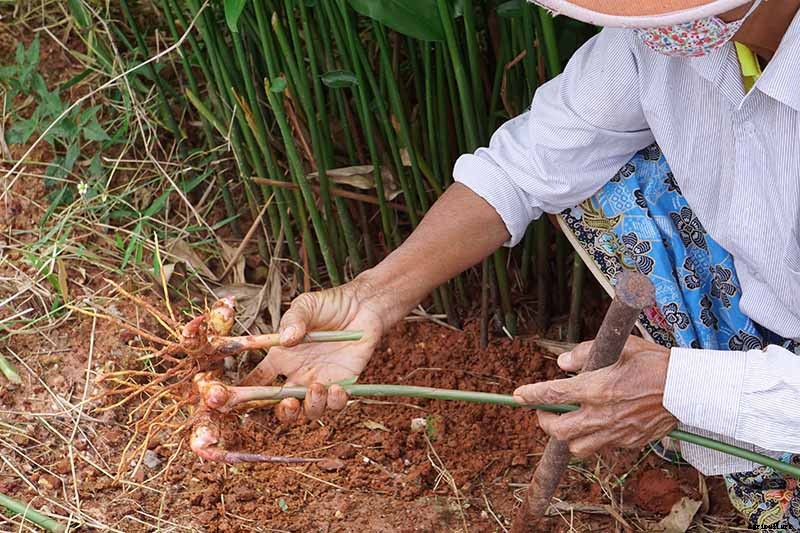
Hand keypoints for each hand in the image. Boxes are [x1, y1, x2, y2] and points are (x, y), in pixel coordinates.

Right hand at [241, 276, 389, 422]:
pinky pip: (336, 403)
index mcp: (283, 357)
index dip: (247, 393)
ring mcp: (321, 381)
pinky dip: (334, 401)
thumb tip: (286, 339)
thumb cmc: (329, 304)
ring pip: (310, 410)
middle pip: (284, 405)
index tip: (240, 399)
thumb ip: (295, 320)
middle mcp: (299, 374)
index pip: (260, 379)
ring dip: (311, 406)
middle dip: (284, 412)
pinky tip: (336, 387)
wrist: (362, 305)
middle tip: (288, 404)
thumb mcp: (306, 305)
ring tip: (316, 389)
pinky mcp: (344, 383)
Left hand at [513, 336, 677, 457]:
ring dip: (568, 436)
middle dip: (545, 422)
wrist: (689, 389)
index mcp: (597, 388)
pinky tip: (598, 425)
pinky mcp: (629, 442)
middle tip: (545, 411)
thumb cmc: (655, 363)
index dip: (531, 395)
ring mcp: (616, 432)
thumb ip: (586, 353)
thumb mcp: (621, 348)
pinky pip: (602, 448)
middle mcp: (602, 415)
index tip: (517, 395)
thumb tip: (562, 364)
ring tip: (569, 422)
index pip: (553, 394)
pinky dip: (594, 439)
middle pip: (558, 431)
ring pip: (577, 447)